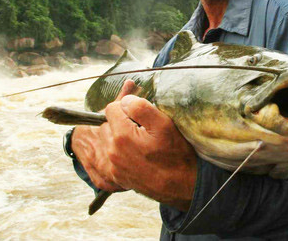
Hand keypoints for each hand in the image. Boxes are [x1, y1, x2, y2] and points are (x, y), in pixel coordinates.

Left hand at [71, 80, 196, 210]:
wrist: (181, 186)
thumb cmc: (176, 155)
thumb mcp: (164, 125)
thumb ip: (141, 108)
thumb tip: (125, 101)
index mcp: (122, 136)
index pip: (111, 109)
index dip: (127, 108)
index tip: (141, 116)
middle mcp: (112, 152)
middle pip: (106, 124)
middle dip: (120, 122)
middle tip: (141, 128)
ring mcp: (112, 166)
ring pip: (106, 140)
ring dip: (118, 136)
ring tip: (138, 141)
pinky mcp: (115, 176)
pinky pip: (109, 156)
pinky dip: (119, 151)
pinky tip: (136, 153)